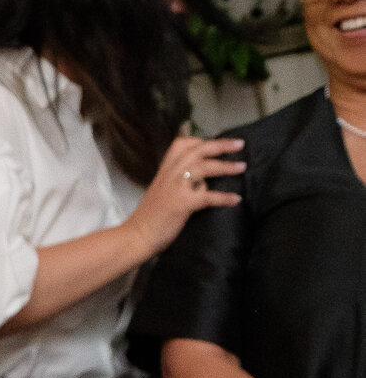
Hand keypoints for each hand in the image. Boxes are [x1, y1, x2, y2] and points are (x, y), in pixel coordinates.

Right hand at [123, 134, 243, 256]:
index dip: (200, 141)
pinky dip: (224, 197)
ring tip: (242, 167)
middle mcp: (169, 175)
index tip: (215, 144)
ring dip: (226, 166)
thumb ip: (179, 182)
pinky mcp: (182, 204)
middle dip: (220, 145)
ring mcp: (175, 189)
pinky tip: (236, 199)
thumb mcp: (161, 192)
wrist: (135, 236)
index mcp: (164, 171)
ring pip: (204, 168)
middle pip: (197, 151)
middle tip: (240, 144)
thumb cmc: (149, 218)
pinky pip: (208, 196)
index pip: (181, 146)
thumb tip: (203, 181)